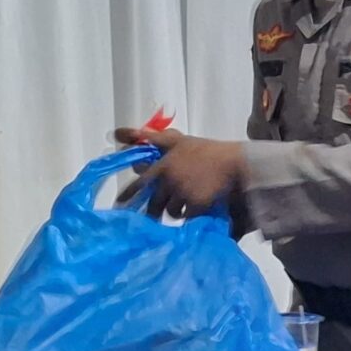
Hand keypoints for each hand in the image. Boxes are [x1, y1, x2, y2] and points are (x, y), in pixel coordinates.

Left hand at [113, 125, 246, 218]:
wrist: (234, 162)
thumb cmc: (206, 150)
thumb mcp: (177, 140)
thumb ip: (149, 138)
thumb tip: (116, 132)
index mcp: (162, 165)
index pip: (139, 183)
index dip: (128, 195)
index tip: (120, 204)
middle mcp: (169, 180)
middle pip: (154, 203)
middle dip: (153, 211)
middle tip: (155, 216)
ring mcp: (183, 193)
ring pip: (171, 211)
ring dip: (175, 212)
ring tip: (182, 210)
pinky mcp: (197, 204)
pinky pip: (187, 217)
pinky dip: (190, 217)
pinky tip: (196, 214)